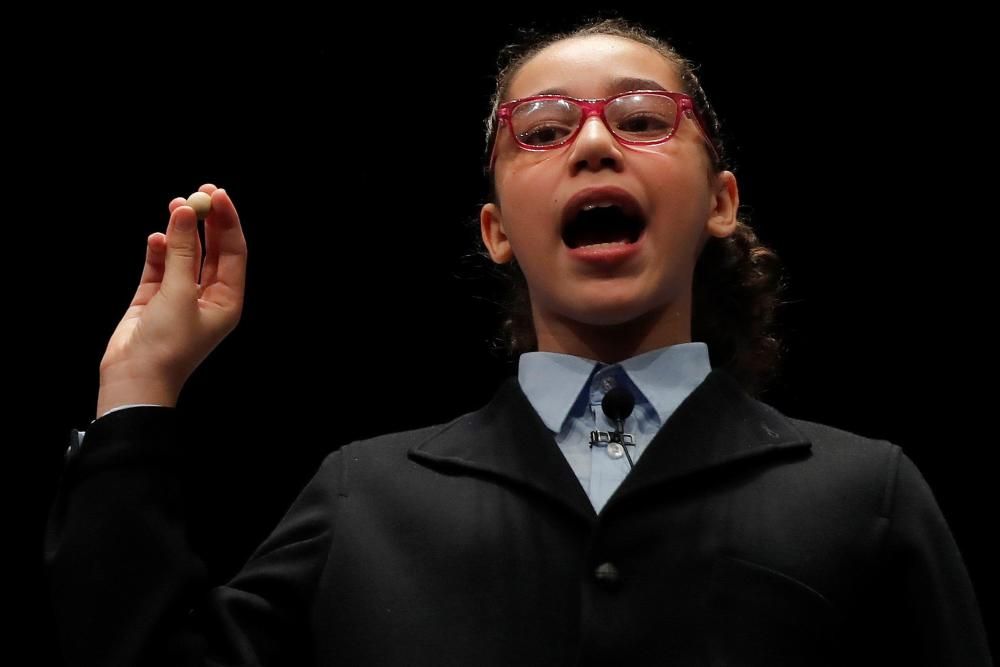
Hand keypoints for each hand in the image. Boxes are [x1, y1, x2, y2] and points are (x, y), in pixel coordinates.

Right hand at [97, 184, 246, 411]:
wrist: (134, 379)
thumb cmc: (167, 345)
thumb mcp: (178, 293)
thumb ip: (181, 252)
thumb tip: (185, 212)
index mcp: (227, 300)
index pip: (233, 253)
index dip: (227, 222)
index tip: (218, 195)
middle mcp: (207, 297)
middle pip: (211, 250)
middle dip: (206, 221)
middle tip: (200, 192)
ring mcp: (179, 297)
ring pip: (184, 255)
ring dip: (181, 232)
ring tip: (175, 205)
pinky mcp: (152, 299)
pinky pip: (159, 267)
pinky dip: (158, 251)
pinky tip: (157, 236)